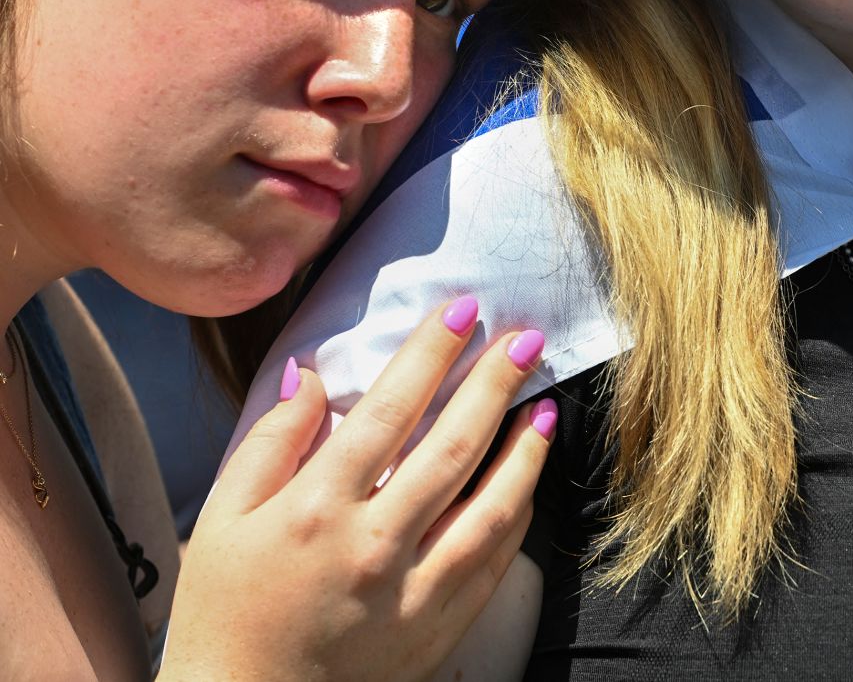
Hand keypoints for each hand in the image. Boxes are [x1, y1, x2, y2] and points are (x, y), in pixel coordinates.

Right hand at [159, 297, 555, 681]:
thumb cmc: (225, 611)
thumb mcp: (222, 518)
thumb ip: (271, 442)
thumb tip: (310, 374)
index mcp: (316, 510)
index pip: (388, 411)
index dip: (430, 354)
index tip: (462, 311)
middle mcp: (372, 546)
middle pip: (452, 447)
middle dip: (494, 384)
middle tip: (526, 339)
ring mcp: (412, 591)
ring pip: (491, 506)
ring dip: (525, 450)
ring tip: (544, 404)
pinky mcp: (438, 627)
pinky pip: (494, 561)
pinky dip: (518, 514)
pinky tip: (528, 480)